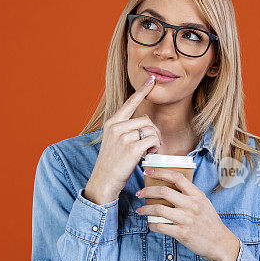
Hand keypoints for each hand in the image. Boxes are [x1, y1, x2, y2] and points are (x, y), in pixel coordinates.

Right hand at [85, 74, 164, 203]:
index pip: (130, 103)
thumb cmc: (112, 163)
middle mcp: (116, 127)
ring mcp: (123, 137)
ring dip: (154, 141)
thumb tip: (144, 122)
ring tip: (148, 151)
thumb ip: (125, 129)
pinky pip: (152, 140)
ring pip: (150, 130)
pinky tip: (148, 155)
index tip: (151, 80)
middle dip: (153, 132)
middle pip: (146, 120)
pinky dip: (154, 147)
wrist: (104, 180)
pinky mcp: (132, 148)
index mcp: (112, 123)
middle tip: (152, 145)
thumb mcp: (114, 141)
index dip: (142, 91)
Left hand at [135, 168, 240, 260]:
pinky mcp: (182, 234)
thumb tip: (170, 185)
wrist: (219, 243)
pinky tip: (150, 224)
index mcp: (197, 195)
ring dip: (145, 209)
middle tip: (140, 193)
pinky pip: (160, 227)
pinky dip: (151, 225)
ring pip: (158, 209)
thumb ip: (189, 194)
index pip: (177, 177)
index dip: (160, 172)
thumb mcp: (203, 203)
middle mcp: (192, 205)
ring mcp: (187, 220)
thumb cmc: (209, 222)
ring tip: (140, 210)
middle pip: (164, 191)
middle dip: (147, 191)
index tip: (148, 172)